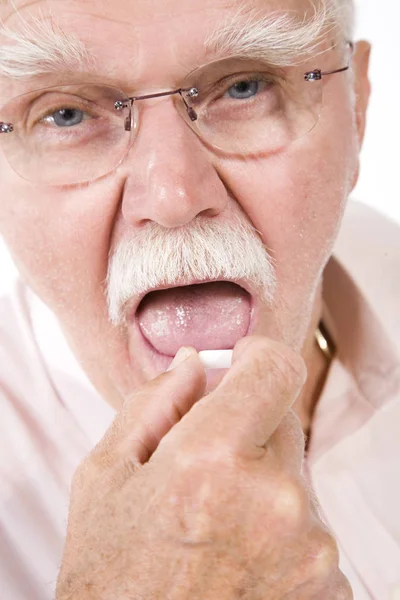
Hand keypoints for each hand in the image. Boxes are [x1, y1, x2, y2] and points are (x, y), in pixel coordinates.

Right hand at [56, 337, 351, 599]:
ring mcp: (310, 548)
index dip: (257, 357)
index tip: (241, 366)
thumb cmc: (110, 580)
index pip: (275, 366)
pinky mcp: (329, 583)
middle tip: (204, 470)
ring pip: (295, 472)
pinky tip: (236, 556)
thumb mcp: (105, 477)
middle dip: (248, 429)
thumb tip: (194, 363)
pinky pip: (307, 522)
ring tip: (215, 526)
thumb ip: (153, 403)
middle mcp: (275, 501)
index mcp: (211, 461)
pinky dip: (278, 527)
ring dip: (263, 482)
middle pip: (285, 418)